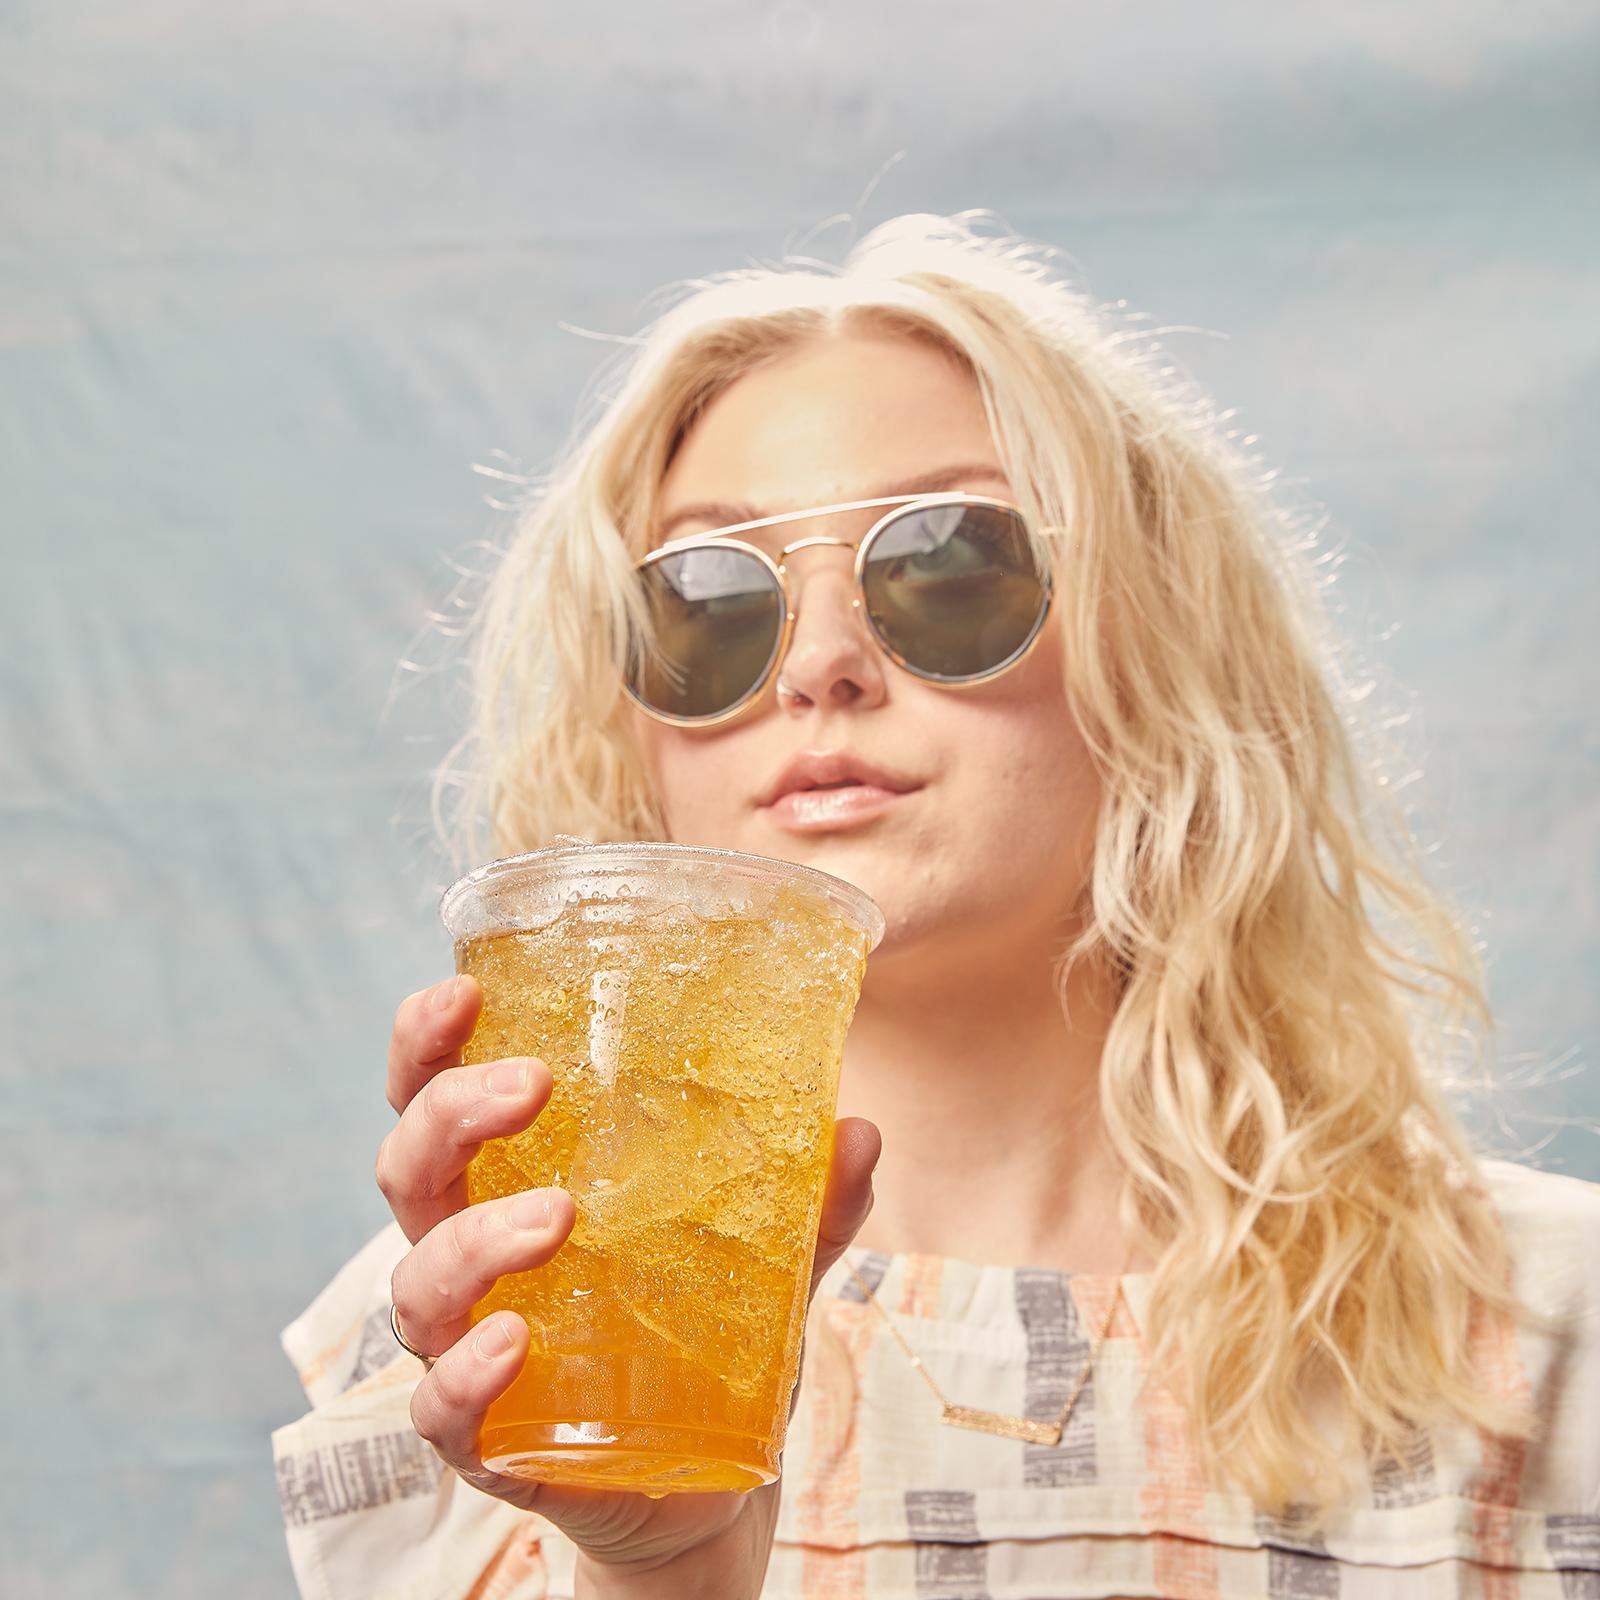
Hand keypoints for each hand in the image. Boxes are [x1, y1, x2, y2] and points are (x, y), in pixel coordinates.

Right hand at [377, 973, 881, 1583]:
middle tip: (530, 1084)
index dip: (426, 1044)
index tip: (464, 993)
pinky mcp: (485, 1439)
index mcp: (511, 1183)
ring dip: (473, 1240)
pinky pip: (438, 1409)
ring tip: (557, 1217)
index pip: (434, 1098)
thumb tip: (859, 1130)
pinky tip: (513, 1344)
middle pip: (410, 1169)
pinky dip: (464, 1374)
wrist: (697, 1485)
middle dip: (450, 1113)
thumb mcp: (761, 1255)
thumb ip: (808, 1198)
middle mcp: (469, 1255)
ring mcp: (467, 1347)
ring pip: (415, 1282)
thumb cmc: (698, 1337)